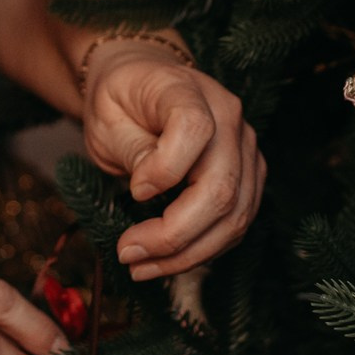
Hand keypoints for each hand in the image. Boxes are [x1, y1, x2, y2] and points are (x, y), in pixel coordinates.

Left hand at [79, 42, 264, 280]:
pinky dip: (201, 250)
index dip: (165, 169)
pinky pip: (235, 224)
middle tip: (128, 254)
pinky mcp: (248, 178)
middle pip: (221, 188)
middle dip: (173, 235)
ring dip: (187, 253)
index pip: (194, 129)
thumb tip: (149, 191)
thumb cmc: (121, 100)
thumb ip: (131, 148)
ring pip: (234, 216)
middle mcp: (230, 118)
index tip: (134, 191)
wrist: (143, 87)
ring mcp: (245, 150)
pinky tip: (166, 259)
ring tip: (141, 266)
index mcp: (189, 91)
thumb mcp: (105, 115)